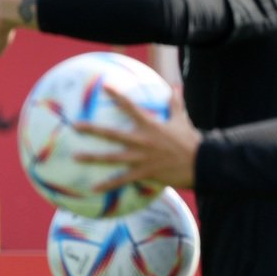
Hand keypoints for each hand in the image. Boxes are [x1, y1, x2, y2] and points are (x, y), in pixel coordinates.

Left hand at [77, 89, 200, 190]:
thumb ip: (175, 103)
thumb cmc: (190, 141)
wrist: (201, 162)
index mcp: (149, 125)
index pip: (130, 106)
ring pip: (111, 157)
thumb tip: (175, 86)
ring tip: (76, 156)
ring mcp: (141, 157)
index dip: (117, 95)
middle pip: (111, 133)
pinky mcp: (144, 173)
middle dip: (92, 129)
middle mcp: (141, 140)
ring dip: (93, 157)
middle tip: (75, 125)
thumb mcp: (181, 119)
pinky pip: (122, 180)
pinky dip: (108, 185)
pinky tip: (94, 189)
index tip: (104, 86)